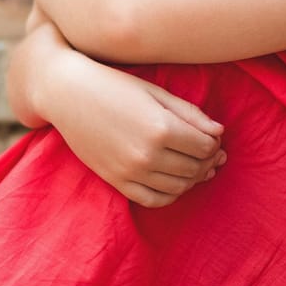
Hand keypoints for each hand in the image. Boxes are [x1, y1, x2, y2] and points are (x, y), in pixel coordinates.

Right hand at [43, 50, 225, 207]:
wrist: (67, 94)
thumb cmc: (114, 86)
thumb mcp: (156, 93)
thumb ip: (190, 114)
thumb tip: (219, 132)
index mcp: (162, 128)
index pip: (206, 147)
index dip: (215, 143)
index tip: (213, 137)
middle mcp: (148, 155)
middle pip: (196, 168)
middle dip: (208, 160)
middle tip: (210, 151)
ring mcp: (131, 172)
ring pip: (179, 186)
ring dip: (194, 178)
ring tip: (195, 165)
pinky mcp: (117, 181)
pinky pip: (154, 200)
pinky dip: (171, 195)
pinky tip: (175, 180)